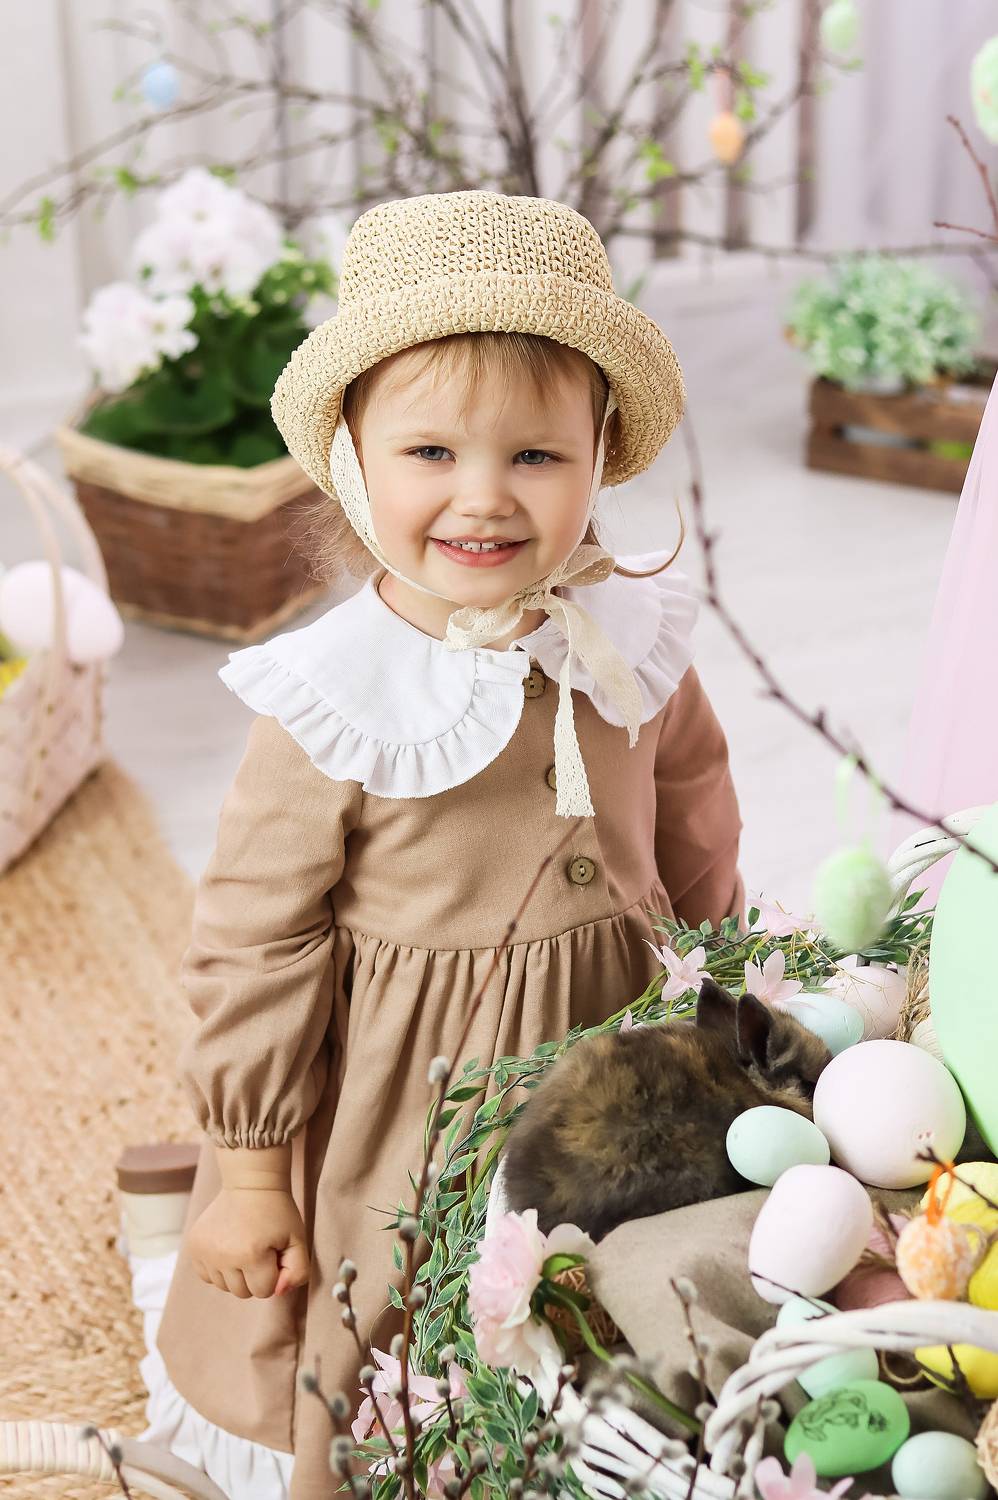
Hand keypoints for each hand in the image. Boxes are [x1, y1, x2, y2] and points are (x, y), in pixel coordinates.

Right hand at [188, 1187, 309, 1298]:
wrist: (250, 1183)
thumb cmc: (277, 1212)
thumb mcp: (298, 1240)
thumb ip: (298, 1272)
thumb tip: (279, 1292)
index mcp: (251, 1255)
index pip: (264, 1291)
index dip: (273, 1273)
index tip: (274, 1252)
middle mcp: (224, 1257)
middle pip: (242, 1293)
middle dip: (254, 1276)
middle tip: (260, 1249)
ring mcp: (205, 1252)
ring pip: (224, 1286)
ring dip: (236, 1274)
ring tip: (244, 1246)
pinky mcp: (193, 1246)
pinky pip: (207, 1277)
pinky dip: (218, 1269)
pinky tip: (228, 1247)